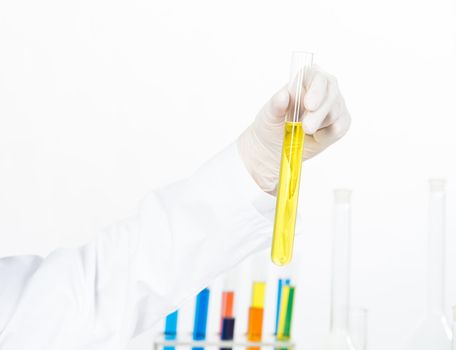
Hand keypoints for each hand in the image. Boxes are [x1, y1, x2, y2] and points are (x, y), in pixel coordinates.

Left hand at [237, 68, 350, 193]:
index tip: (308, 105)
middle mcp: (323, 89)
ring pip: (336, 112)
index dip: (316, 89)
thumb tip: (283, 96)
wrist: (273, 147)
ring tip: (303, 131)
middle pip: (331, 94)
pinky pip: (340, 127)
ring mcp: (333, 106)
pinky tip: (315, 137)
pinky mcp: (340, 123)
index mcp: (305, 80)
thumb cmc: (271, 124)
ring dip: (320, 124)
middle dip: (319, 113)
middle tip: (306, 128)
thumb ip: (276, 105)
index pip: (317, 76)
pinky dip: (327, 135)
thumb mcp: (268, 115)